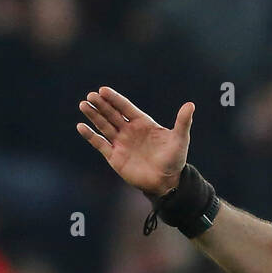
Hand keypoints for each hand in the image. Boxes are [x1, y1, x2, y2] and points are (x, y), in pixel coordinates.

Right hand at [77, 86, 192, 195]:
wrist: (166, 182)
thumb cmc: (174, 160)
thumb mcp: (180, 139)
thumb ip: (182, 122)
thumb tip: (190, 105)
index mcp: (143, 123)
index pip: (126, 108)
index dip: (115, 99)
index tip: (103, 90)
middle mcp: (130, 131)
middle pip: (112, 114)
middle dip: (101, 105)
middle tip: (90, 96)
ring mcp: (121, 143)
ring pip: (104, 126)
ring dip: (94, 116)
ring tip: (83, 105)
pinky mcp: (114, 157)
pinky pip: (100, 144)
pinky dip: (90, 136)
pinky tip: (81, 126)